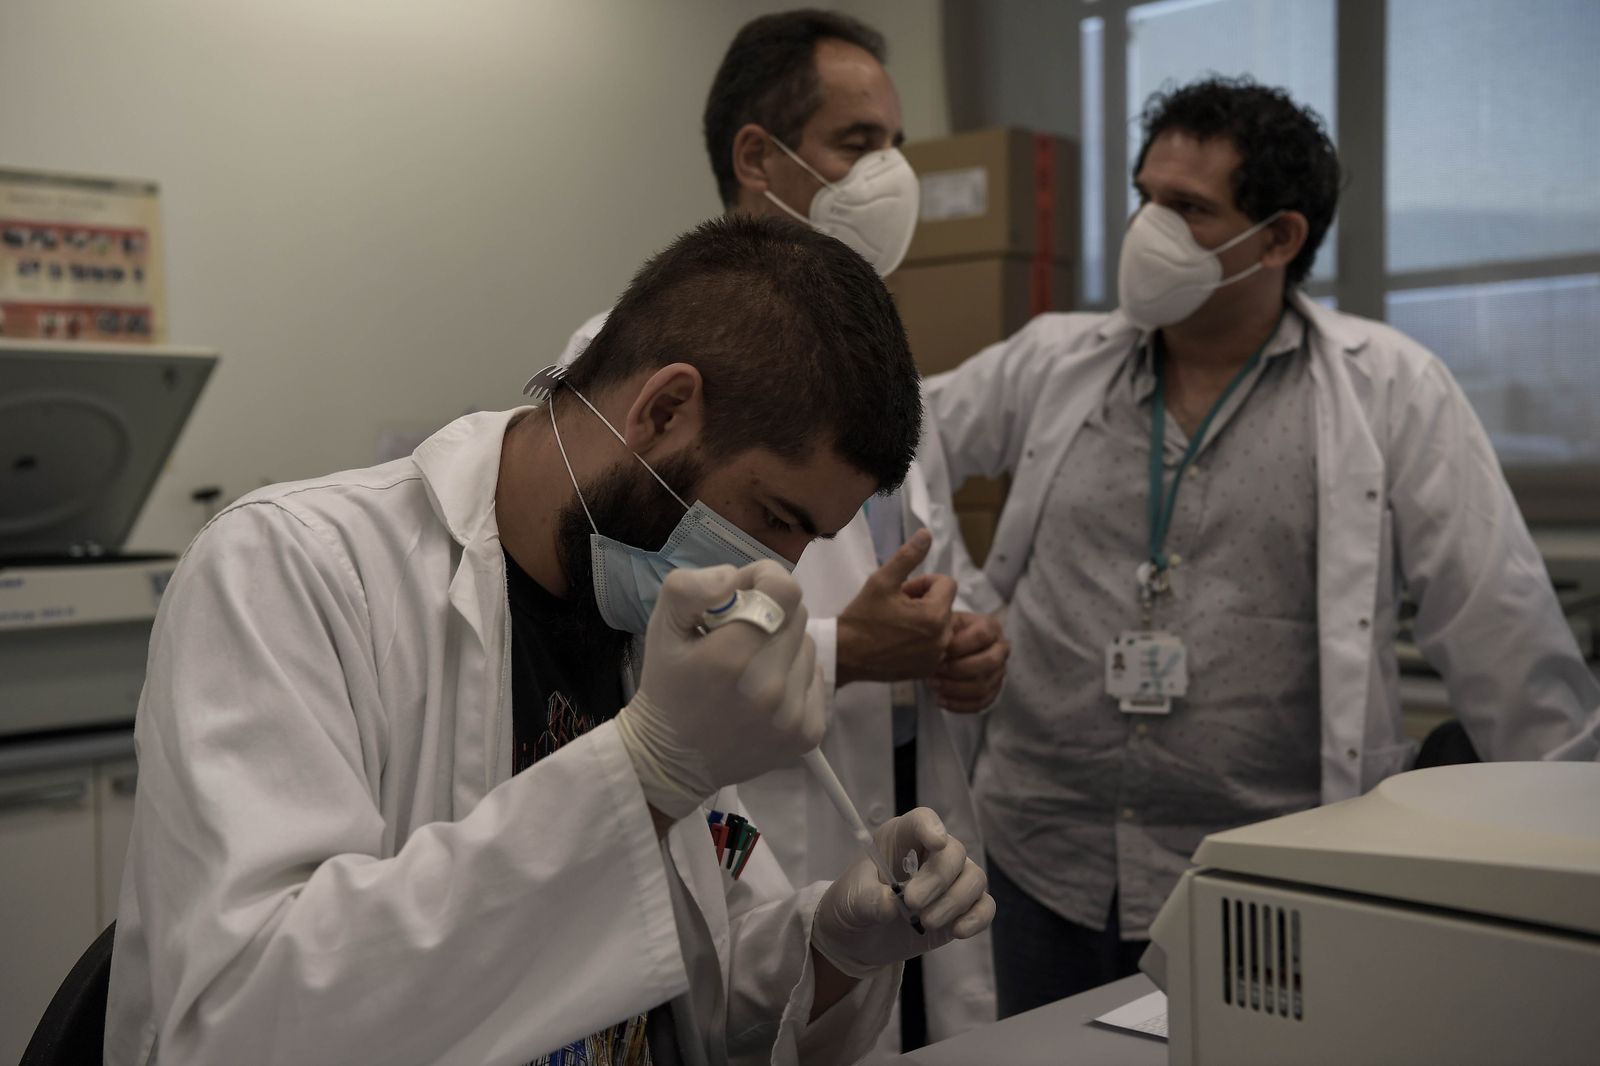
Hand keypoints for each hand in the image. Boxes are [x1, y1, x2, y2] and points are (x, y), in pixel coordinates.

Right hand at [615, 561, 825, 819]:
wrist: (673, 760)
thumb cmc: (667, 687)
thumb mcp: (661, 627)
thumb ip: (690, 589)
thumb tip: (734, 577)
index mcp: (730, 658)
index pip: (784, 589)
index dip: (763, 579)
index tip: (742, 594)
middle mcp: (769, 688)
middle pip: (797, 614)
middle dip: (771, 612)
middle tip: (739, 632)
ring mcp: (792, 716)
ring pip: (807, 645)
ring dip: (783, 645)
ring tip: (750, 665)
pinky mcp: (809, 734)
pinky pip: (816, 678)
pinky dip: (795, 676)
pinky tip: (765, 691)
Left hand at [810, 808, 993, 978]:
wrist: (858, 939)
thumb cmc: (852, 905)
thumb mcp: (851, 901)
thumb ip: (869, 900)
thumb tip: (891, 904)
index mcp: (900, 838)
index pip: (922, 820)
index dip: (932, 827)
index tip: (936, 843)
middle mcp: (930, 854)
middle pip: (954, 852)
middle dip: (938, 879)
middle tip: (912, 903)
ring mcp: (949, 881)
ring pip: (974, 878)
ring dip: (955, 902)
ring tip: (926, 923)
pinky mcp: (960, 909)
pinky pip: (985, 906)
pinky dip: (977, 918)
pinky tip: (957, 932)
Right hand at [835, 529, 956, 686]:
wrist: (844, 655)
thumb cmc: (862, 617)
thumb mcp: (882, 581)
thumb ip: (908, 556)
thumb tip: (927, 533)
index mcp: (935, 615)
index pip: (947, 583)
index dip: (924, 582)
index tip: (902, 590)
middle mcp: (943, 638)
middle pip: (944, 604)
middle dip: (924, 601)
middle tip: (896, 606)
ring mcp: (936, 657)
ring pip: (941, 625)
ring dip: (924, 620)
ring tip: (897, 623)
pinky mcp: (927, 670)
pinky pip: (935, 646)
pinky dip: (922, 640)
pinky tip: (898, 640)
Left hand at [934, 611, 1008, 712]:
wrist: (952, 646)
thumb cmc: (949, 633)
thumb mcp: (946, 623)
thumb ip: (944, 629)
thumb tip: (935, 641)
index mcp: (991, 628)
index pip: (982, 636)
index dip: (959, 645)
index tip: (939, 651)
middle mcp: (1000, 649)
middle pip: (988, 662)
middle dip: (958, 669)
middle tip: (935, 670)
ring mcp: (999, 672)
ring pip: (983, 686)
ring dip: (955, 688)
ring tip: (933, 684)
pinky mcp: (992, 691)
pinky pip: (979, 703)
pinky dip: (958, 704)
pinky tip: (940, 700)